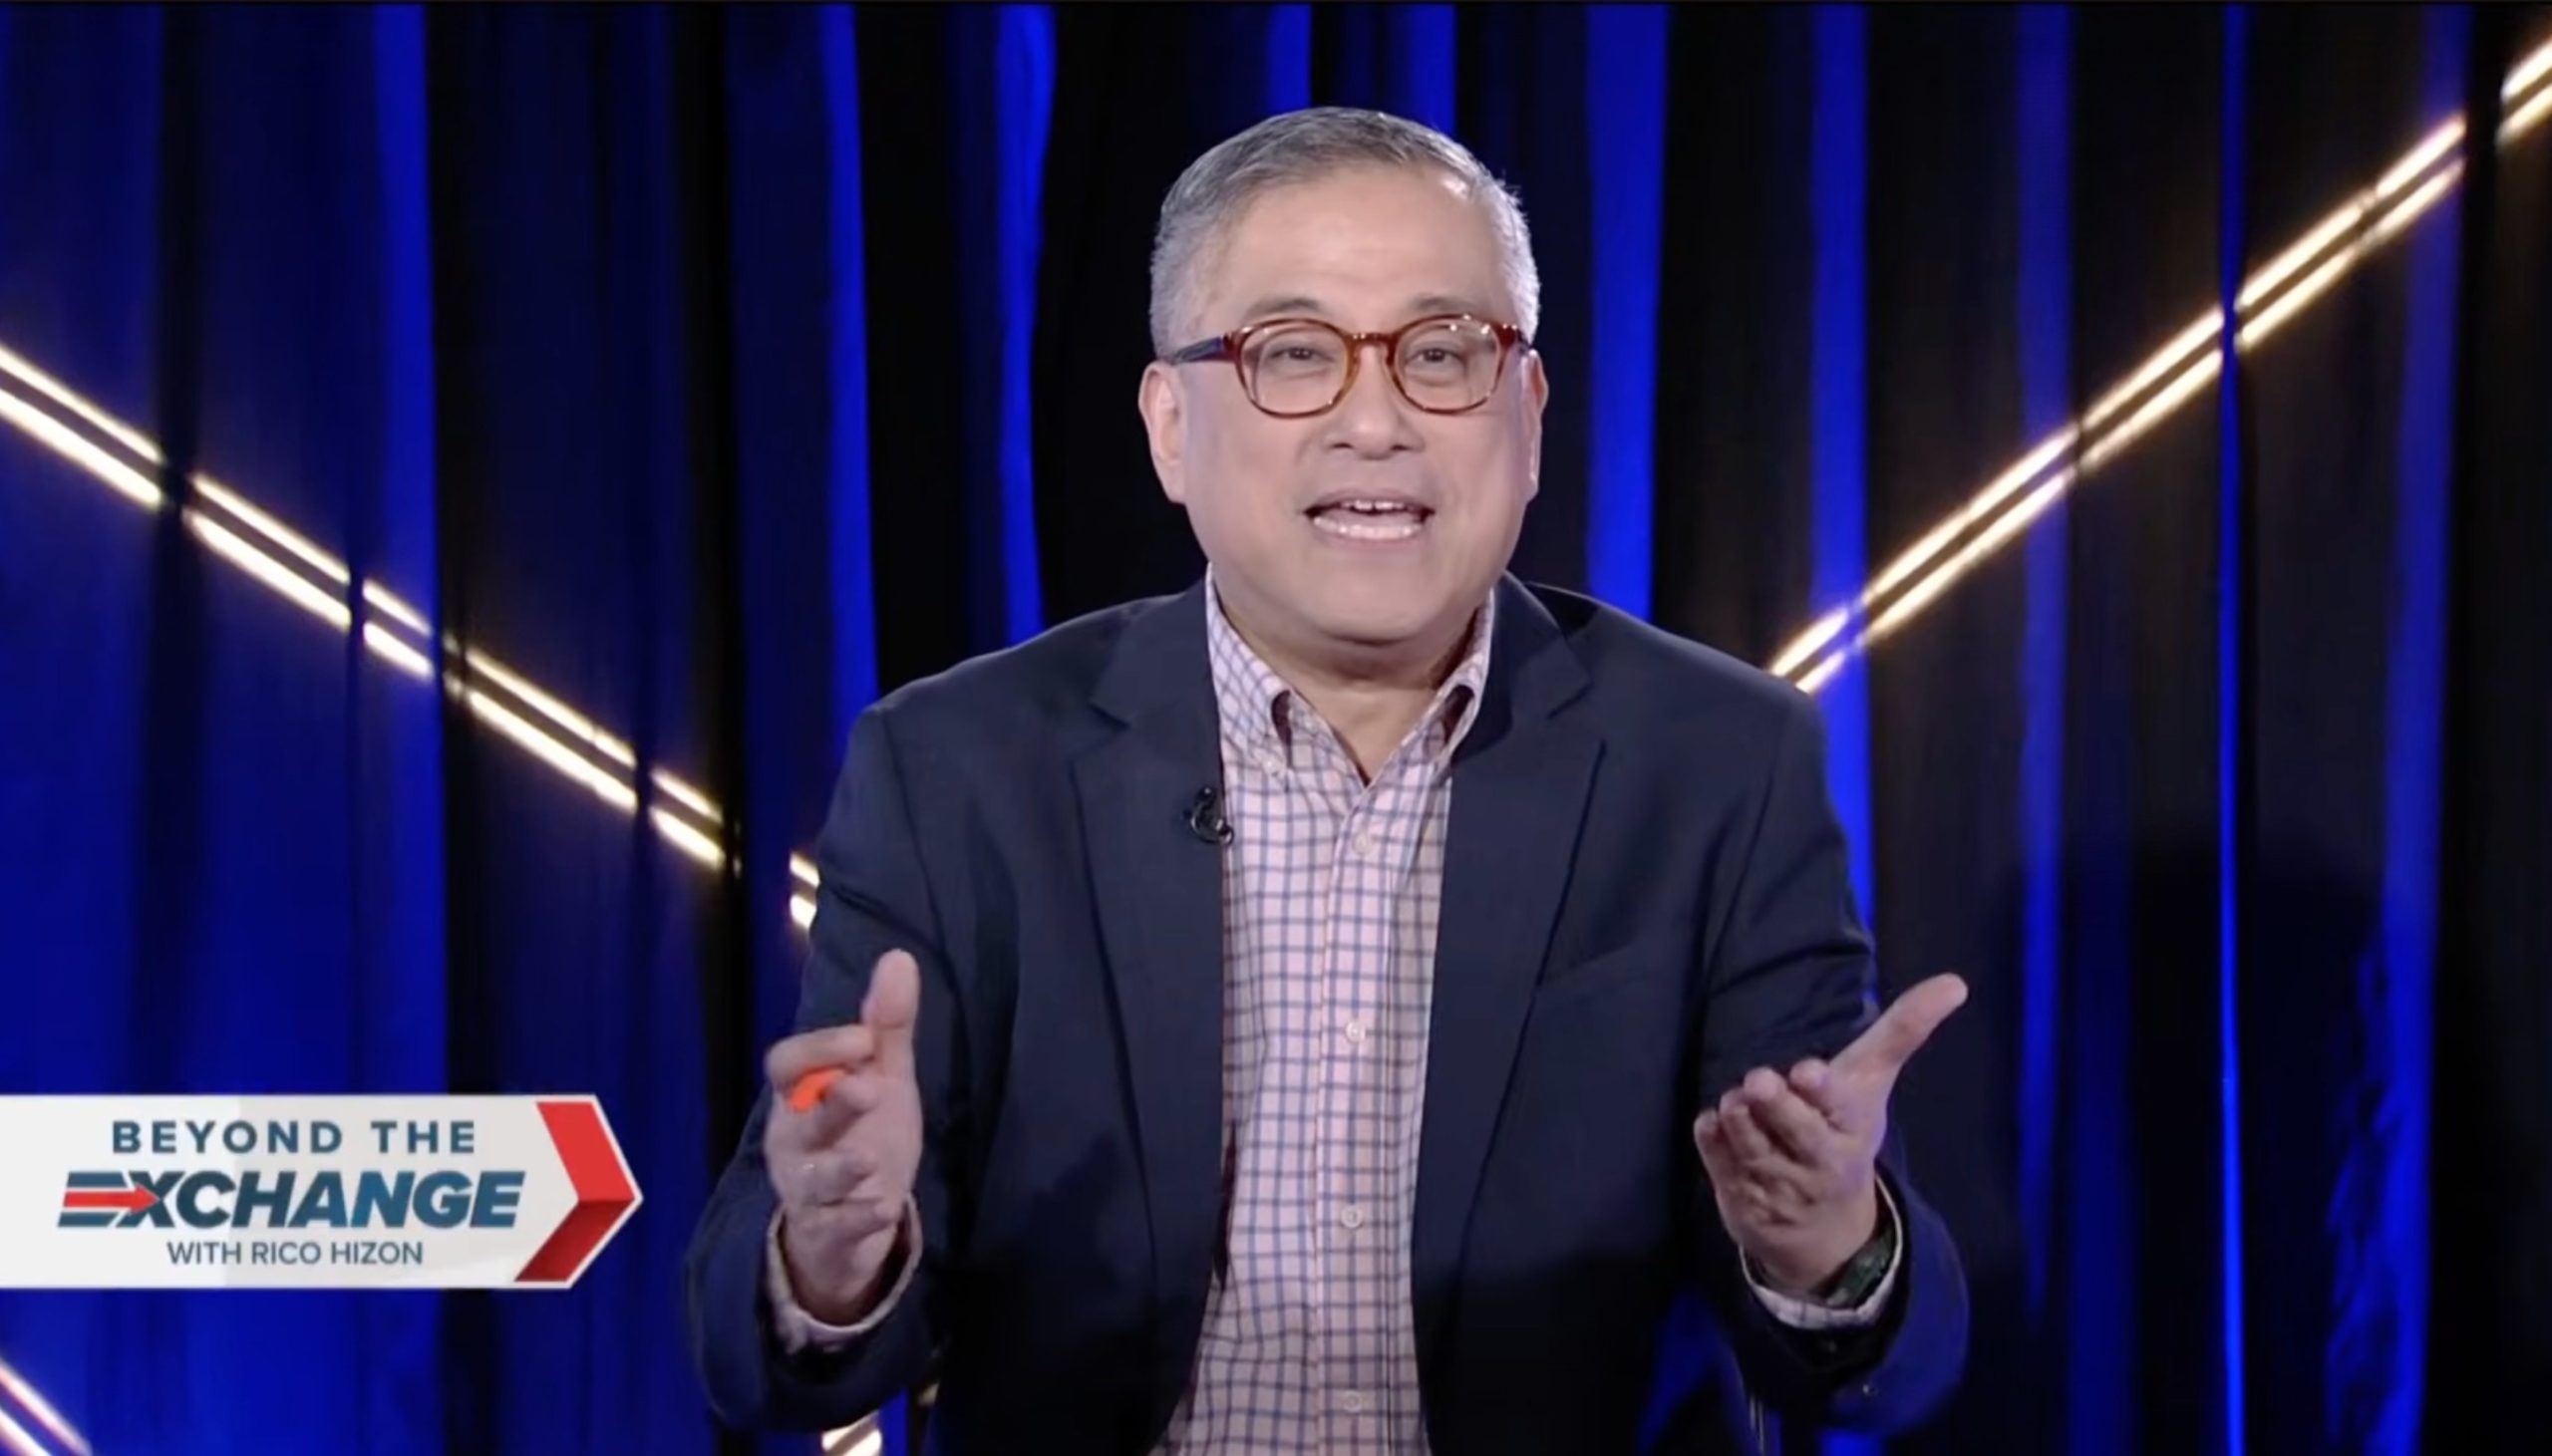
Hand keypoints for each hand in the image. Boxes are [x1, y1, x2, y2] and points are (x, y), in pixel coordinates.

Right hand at [761, 949, 924, 1324]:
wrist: (857, 1221)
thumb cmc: (863, 1133)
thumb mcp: (882, 1077)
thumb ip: (886, 1025)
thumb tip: (899, 956)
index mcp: (801, 1096)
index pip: (786, 1065)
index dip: (820, 1049)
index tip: (865, 1039)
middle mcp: (794, 1141)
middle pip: (800, 1121)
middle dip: (831, 1105)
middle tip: (867, 1089)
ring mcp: (807, 1190)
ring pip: (812, 1179)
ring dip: (839, 1169)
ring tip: (870, 1161)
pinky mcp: (827, 1233)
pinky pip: (835, 1228)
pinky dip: (858, 1220)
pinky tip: (886, 1208)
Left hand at [1693, 973, 1966, 1293]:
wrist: (1827, 1229)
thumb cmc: (1845, 1131)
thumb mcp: (1871, 1082)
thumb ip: (1904, 1030)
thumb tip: (1956, 982)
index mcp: (1853, 1125)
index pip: (1839, 1105)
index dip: (1821, 1090)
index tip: (1807, 1072)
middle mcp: (1820, 1159)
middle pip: (1795, 1129)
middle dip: (1775, 1104)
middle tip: (1758, 1081)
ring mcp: (1781, 1184)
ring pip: (1752, 1146)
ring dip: (1738, 1119)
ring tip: (1735, 1100)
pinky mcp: (1744, 1199)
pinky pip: (1719, 1164)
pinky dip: (1712, 1142)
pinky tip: (1713, 1123)